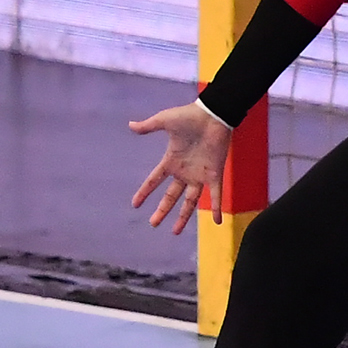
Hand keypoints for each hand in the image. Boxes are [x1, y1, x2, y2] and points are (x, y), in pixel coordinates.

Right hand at [129, 102, 232, 234]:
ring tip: (174, 232)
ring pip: (190, 201)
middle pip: (171, 196)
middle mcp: (185, 172)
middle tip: (153, 224)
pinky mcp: (214, 174)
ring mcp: (199, 175)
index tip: (135, 204)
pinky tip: (217, 222)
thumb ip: (149, 126)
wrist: (213, 115)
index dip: (145, 192)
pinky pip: (216, 195)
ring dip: (183, 216)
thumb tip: (130, 125)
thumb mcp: (165, 121)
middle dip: (162, 210)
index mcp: (172, 161)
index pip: (154, 180)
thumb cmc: (189, 117)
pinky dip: (217, 208)